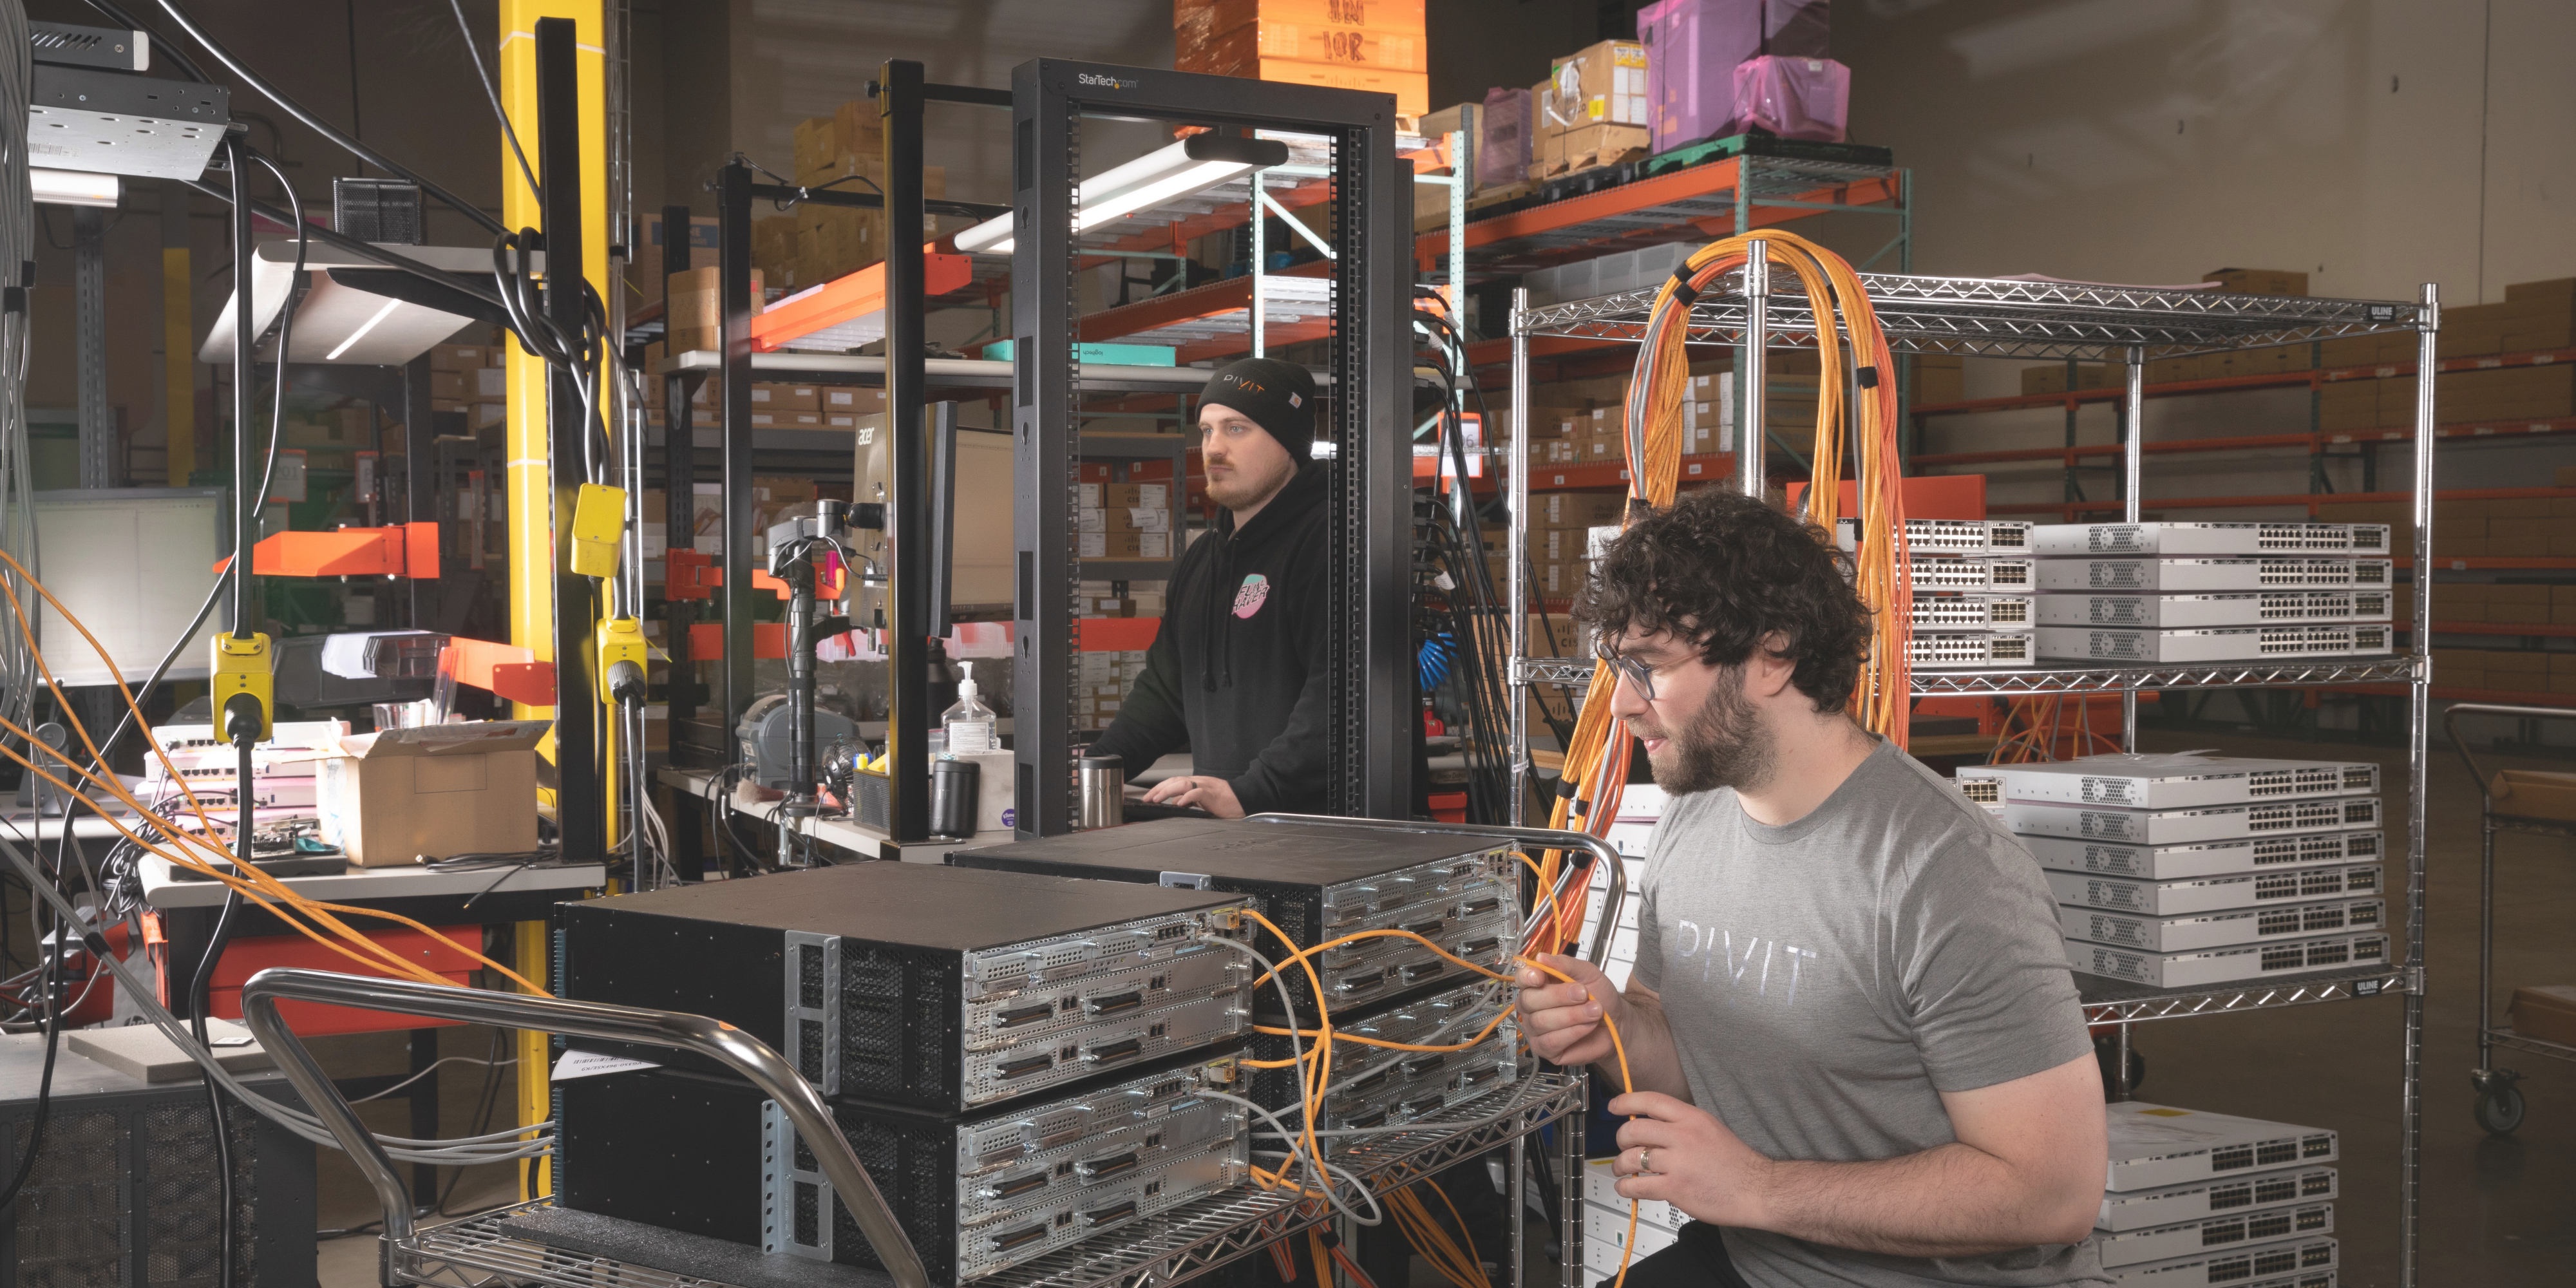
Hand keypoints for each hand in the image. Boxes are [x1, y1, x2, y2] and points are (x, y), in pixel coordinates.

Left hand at [1140, 775, 1244, 818]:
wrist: (1244, 799)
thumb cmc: (1226, 801)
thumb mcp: (1203, 801)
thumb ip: (1190, 800)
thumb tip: (1176, 803)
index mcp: (1196, 783)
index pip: (1173, 782)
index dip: (1159, 788)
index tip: (1148, 797)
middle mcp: (1198, 782)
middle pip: (1174, 781)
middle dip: (1158, 789)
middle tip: (1147, 798)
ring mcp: (1205, 787)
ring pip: (1182, 784)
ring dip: (1167, 791)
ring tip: (1157, 799)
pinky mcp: (1212, 794)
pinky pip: (1197, 793)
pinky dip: (1187, 797)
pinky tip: (1179, 803)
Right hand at [1514, 953, 1624, 1066]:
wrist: (1617, 1021)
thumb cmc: (1600, 995)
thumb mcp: (1588, 973)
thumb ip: (1565, 964)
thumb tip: (1540, 958)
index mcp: (1538, 984)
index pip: (1522, 978)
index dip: (1527, 977)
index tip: (1540, 977)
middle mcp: (1532, 1006)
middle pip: (1529, 1000)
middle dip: (1559, 996)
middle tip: (1584, 994)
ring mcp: (1536, 1029)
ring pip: (1542, 1021)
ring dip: (1572, 1015)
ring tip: (1594, 1011)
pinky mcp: (1545, 1048)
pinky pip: (1551, 1040)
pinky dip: (1573, 1032)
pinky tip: (1588, 1026)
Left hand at [1608, 1091, 1775, 1228]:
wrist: (1758, 1189)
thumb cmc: (1737, 1163)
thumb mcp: (1710, 1128)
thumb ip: (1682, 1125)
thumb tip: (1652, 1126)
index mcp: (1692, 1118)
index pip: (1650, 1100)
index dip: (1626, 1102)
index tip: (1614, 1106)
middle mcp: (1683, 1136)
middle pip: (1633, 1129)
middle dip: (1620, 1139)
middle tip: (1622, 1146)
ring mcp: (1678, 1162)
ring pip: (1631, 1158)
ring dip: (1619, 1165)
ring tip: (1622, 1169)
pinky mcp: (1676, 1188)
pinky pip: (1638, 1185)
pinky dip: (1626, 1187)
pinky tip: (1627, 1188)